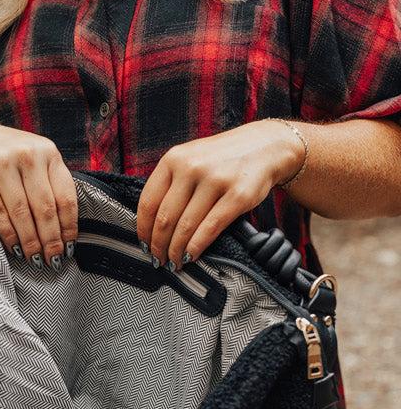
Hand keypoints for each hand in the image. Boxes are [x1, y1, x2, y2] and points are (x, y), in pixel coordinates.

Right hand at [0, 116, 77, 266]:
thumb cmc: (9, 157)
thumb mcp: (35, 160)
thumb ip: (51, 184)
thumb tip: (65, 231)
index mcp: (48, 152)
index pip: (65, 197)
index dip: (68, 227)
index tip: (69, 247)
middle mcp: (27, 155)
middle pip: (44, 209)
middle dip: (50, 240)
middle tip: (53, 259)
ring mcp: (2, 164)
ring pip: (21, 214)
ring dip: (30, 241)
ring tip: (35, 258)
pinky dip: (8, 235)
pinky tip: (15, 247)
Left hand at [135, 119, 304, 270]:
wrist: (265, 146)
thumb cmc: (223, 158)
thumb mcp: (190, 159)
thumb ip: (171, 183)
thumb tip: (152, 224)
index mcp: (174, 158)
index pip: (148, 201)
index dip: (143, 229)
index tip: (144, 244)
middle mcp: (192, 167)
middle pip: (165, 218)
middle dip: (158, 245)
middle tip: (158, 259)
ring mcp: (215, 180)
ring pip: (186, 226)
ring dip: (176, 251)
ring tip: (175, 262)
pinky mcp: (237, 196)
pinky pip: (210, 228)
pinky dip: (196, 247)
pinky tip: (191, 256)